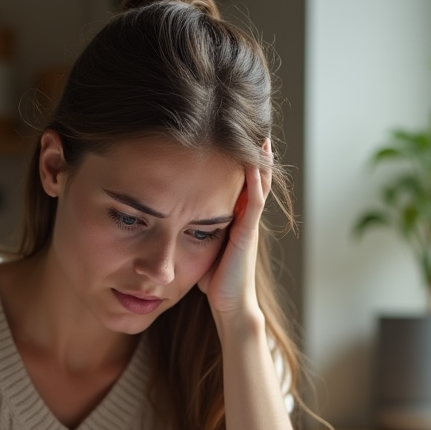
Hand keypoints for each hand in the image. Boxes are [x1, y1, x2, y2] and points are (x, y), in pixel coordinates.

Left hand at [197, 139, 272, 319]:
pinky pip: (255, 199)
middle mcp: (246, 218)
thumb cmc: (215, 283)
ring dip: (259, 158)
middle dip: (253, 152)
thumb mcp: (202, 248)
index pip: (241, 182)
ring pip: (259, 183)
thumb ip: (194, 231)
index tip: (235, 135)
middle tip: (253, 123)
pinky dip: (255, 179)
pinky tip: (253, 160)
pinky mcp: (248, 232)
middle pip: (254, 176)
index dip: (240, 159)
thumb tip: (171, 221)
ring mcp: (250, 224)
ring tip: (259, 132)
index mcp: (236, 219)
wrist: (229, 306)